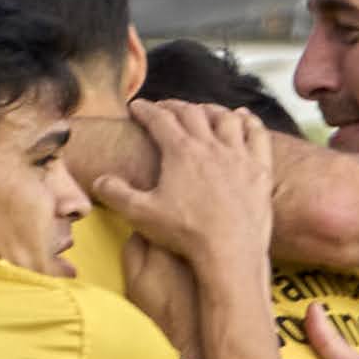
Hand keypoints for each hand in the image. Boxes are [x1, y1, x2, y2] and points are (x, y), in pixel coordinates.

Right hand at [93, 97, 274, 291]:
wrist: (230, 252)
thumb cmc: (185, 234)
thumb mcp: (141, 215)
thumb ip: (116, 195)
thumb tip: (99, 181)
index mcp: (181, 151)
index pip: (159, 119)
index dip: (145, 110)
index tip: (136, 107)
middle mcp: (211, 146)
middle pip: (192, 113)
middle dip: (174, 106)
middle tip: (164, 108)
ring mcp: (239, 156)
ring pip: (225, 118)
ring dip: (211, 110)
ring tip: (202, 111)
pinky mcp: (260, 170)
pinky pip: (256, 135)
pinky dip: (249, 122)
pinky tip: (243, 118)